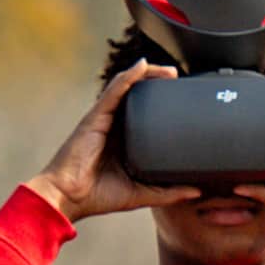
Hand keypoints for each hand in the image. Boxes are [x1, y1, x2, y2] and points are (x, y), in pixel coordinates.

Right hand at [26, 64, 187, 223]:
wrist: (68, 197)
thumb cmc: (96, 195)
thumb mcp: (141, 193)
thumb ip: (167, 192)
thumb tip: (196, 191)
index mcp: (124, 141)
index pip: (144, 114)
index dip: (161, 103)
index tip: (181, 100)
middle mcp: (114, 126)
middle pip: (137, 96)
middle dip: (157, 83)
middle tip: (178, 80)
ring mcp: (104, 119)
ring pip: (128, 87)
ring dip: (148, 74)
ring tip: (168, 71)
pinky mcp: (96, 117)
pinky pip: (114, 90)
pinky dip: (128, 77)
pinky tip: (142, 67)